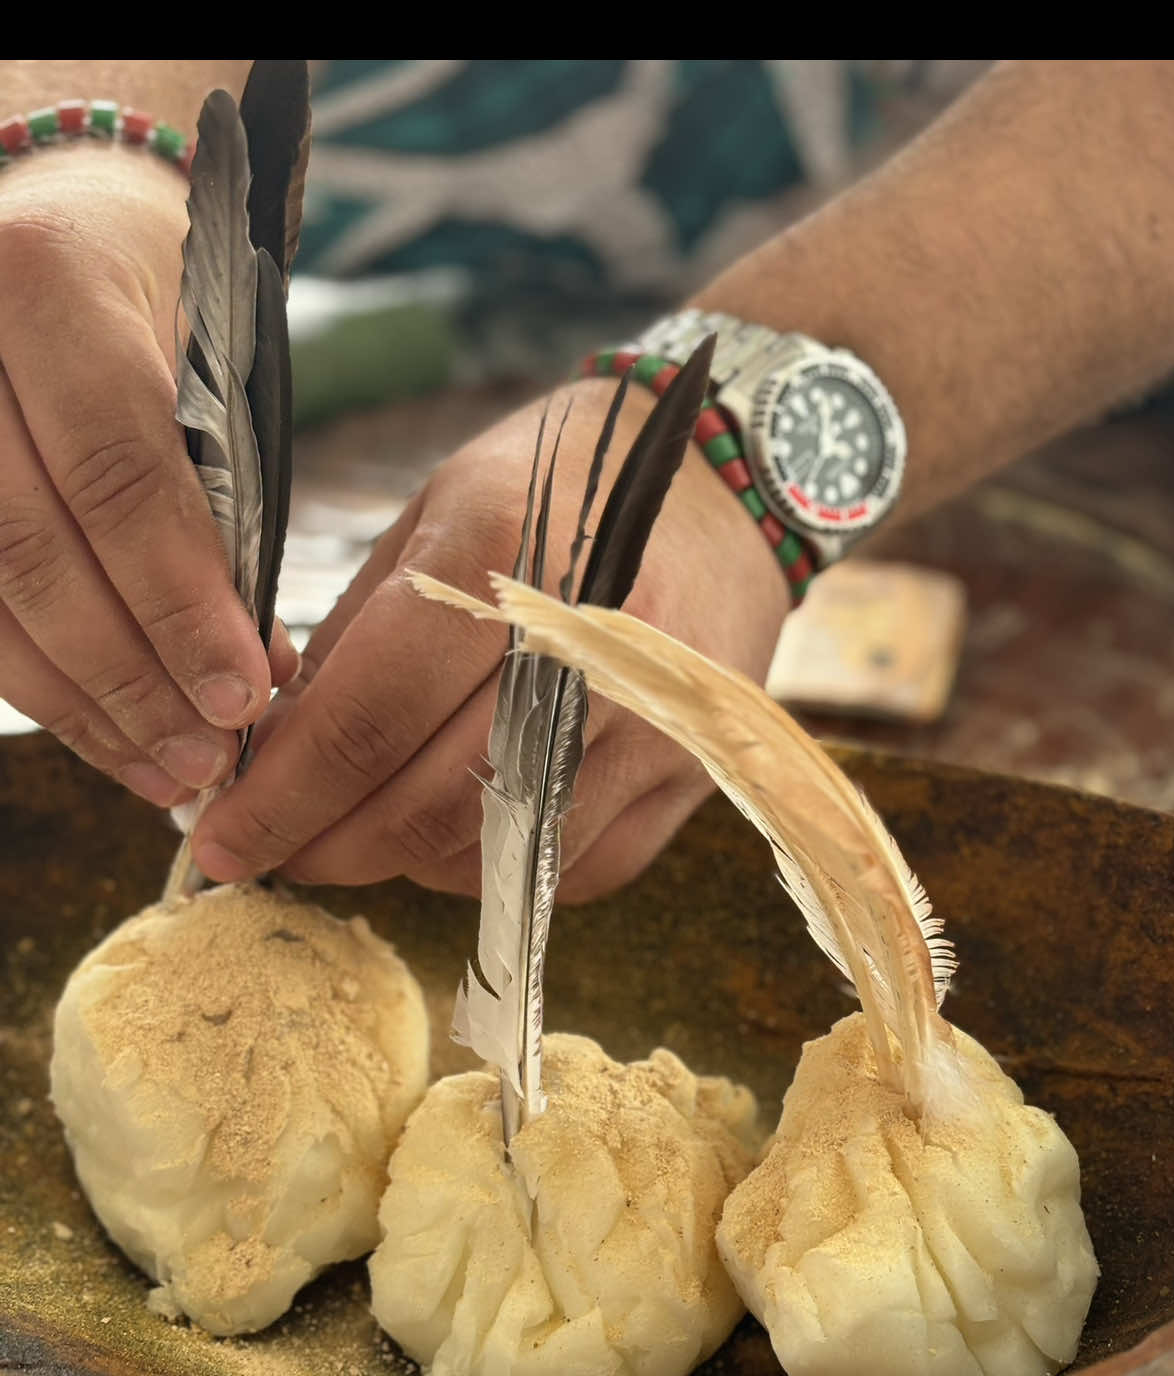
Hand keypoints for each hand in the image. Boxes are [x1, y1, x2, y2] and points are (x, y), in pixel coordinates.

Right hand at [0, 147, 295, 807]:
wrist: (53, 222)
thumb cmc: (155, 299)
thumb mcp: (204, 364)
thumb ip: (226, 503)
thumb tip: (259, 675)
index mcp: (47, 284)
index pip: (118, 472)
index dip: (179, 600)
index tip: (242, 697)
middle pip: (34, 548)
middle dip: (129, 675)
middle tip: (205, 762)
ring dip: (78, 702)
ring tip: (162, 769)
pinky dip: (35, 680)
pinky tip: (102, 731)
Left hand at [192, 377, 790, 902]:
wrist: (728, 487)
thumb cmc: (561, 486)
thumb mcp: (439, 511)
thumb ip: (357, 633)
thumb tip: (276, 748)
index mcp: (507, 555)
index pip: (368, 716)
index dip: (282, 794)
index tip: (221, 838)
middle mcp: (590, 647)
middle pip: (427, 803)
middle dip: (328, 846)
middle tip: (272, 854)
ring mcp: (654, 721)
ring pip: (496, 851)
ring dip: (404, 861)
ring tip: (358, 833)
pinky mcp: (693, 773)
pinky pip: (571, 870)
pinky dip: (496, 868)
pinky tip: (460, 831)